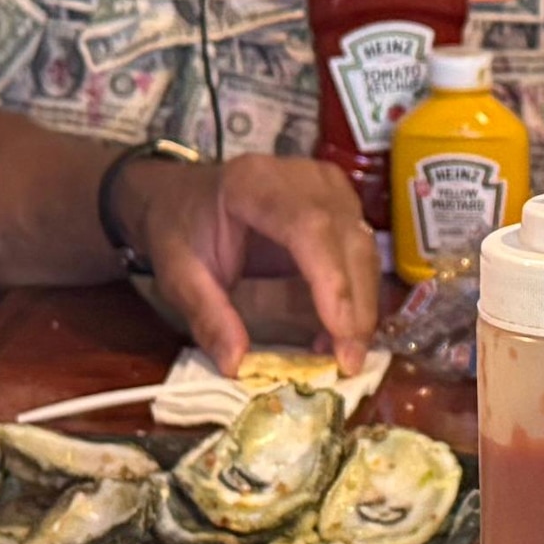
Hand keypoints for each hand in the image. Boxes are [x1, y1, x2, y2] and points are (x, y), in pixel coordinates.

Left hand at [125, 147, 388, 366]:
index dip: (332, 281)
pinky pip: (362, 252)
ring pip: (365, 248)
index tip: (340, 333)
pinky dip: (358, 294)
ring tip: (343, 352)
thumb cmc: (181, 230)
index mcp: (254, 184)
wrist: (182, 195)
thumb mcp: (179, 276)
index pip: (309, 226)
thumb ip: (207, 317)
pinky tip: (340, 329)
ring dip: (362, 304)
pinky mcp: (341, 205)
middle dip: (356, 305)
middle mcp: (302, 178)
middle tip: (350, 360)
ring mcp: (328, 188)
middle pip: (348, 239)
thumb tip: (236, 365)